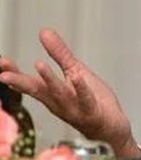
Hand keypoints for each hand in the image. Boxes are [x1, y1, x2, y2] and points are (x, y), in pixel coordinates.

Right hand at [0, 29, 140, 157]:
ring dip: (49, 81)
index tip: (1, 62)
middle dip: (20, 82)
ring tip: (39, 64)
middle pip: (38, 91)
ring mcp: (74, 109)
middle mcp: (58, 103)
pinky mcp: (92, 112)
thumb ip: (60, 54)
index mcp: (51, 94)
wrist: (111, 128)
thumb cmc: (90, 100)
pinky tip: (77, 76)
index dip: (14, 74)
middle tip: (3, 75)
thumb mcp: (75, 72)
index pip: (29, 83)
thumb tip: (44, 31)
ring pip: (60, 95)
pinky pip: (86, 100)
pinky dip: (81, 89)